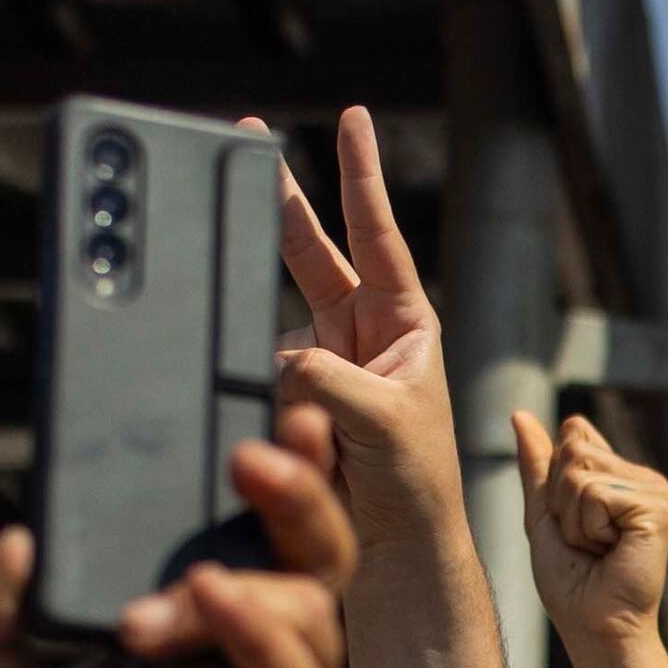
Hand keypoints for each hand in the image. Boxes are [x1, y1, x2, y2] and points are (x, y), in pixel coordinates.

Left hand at [0, 429, 352, 667]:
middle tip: (256, 440)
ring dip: (269, 546)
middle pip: (303, 538)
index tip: (245, 400)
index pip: (238, 523)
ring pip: (313, 591)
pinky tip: (214, 597)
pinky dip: (261, 624)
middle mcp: (250, 646)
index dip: (257, 463)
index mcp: (193, 620)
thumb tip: (5, 542)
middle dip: (296, 479)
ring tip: (216, 533)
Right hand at [265, 110, 465, 573]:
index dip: (360, 176)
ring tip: (294, 381)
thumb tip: (273, 357)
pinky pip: (261, 372)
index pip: (376, 232)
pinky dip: (257, 383)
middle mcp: (365, 333)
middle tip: (250, 135)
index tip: (353, 120)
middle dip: (282, 198)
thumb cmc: (416, 481)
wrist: (398, 546)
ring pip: (276, 315)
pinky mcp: (296, 399)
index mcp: (404, 322)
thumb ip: (325, 374)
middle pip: (313, 249)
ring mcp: (327, 364)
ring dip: (264, 327)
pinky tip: (277, 418)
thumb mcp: (382, 416)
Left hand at [513, 411, 667, 651]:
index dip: (556, 483)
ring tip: (598, 549)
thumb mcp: (544, 513)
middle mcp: (642, 477)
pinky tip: (612, 551)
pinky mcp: (657, 507)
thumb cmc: (570, 582)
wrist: (594, 627)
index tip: (574, 524)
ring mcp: (654, 490)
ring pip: (581, 472)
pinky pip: (595, 493)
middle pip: (573, 450)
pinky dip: (589, 528)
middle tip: (586, 542)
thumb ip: (536, 465)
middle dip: (563, 501)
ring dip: (574, 519)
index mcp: (621, 474)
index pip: (573, 435)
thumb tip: (520, 415)